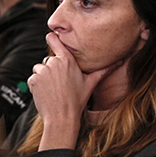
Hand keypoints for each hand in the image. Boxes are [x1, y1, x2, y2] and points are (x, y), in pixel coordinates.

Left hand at [28, 33, 122, 148]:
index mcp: (67, 60)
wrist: (62, 119)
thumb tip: (121, 61)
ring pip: (39, 69)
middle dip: (51, 70)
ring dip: (43, 77)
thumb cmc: (77, 101)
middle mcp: (54, 62)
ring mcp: (43, 70)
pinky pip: (33, 78)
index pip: (54, 40)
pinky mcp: (34, 79)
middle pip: (48, 60)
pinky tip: (46, 94)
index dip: (52, 38)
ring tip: (53, 90)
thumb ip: (103, 70)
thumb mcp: (90, 83)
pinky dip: (37, 85)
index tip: (51, 37)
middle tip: (60, 84)